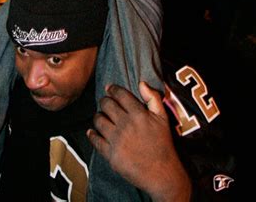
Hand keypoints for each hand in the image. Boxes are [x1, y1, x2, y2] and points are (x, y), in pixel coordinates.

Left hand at [87, 82, 190, 201]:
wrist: (162, 173)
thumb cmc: (163, 144)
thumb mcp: (163, 118)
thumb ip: (153, 98)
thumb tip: (141, 83)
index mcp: (138, 114)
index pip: (120, 94)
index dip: (113, 89)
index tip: (109, 88)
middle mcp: (125, 124)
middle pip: (106, 105)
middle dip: (104, 101)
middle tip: (105, 103)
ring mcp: (116, 140)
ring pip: (99, 120)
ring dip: (98, 116)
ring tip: (100, 116)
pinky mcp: (111, 154)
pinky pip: (96, 140)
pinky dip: (92, 134)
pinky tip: (92, 132)